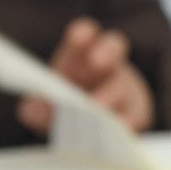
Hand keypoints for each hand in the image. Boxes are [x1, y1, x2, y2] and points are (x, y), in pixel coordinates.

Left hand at [19, 17, 154, 133]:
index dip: (83, 33)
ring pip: (122, 85)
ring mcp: (124, 88)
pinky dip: (124, 120)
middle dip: (106, 52)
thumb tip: (34, 110)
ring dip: (108, 95)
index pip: (85, 35)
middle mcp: (106, 66)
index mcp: (80, 55)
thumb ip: (35, 107)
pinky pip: (134, 115)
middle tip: (96, 62)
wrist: (88, 135)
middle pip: (113, 48)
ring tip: (96, 107)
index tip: (78, 36)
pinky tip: (115, 126)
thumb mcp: (43, 108)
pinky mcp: (136, 112)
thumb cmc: (65, 111)